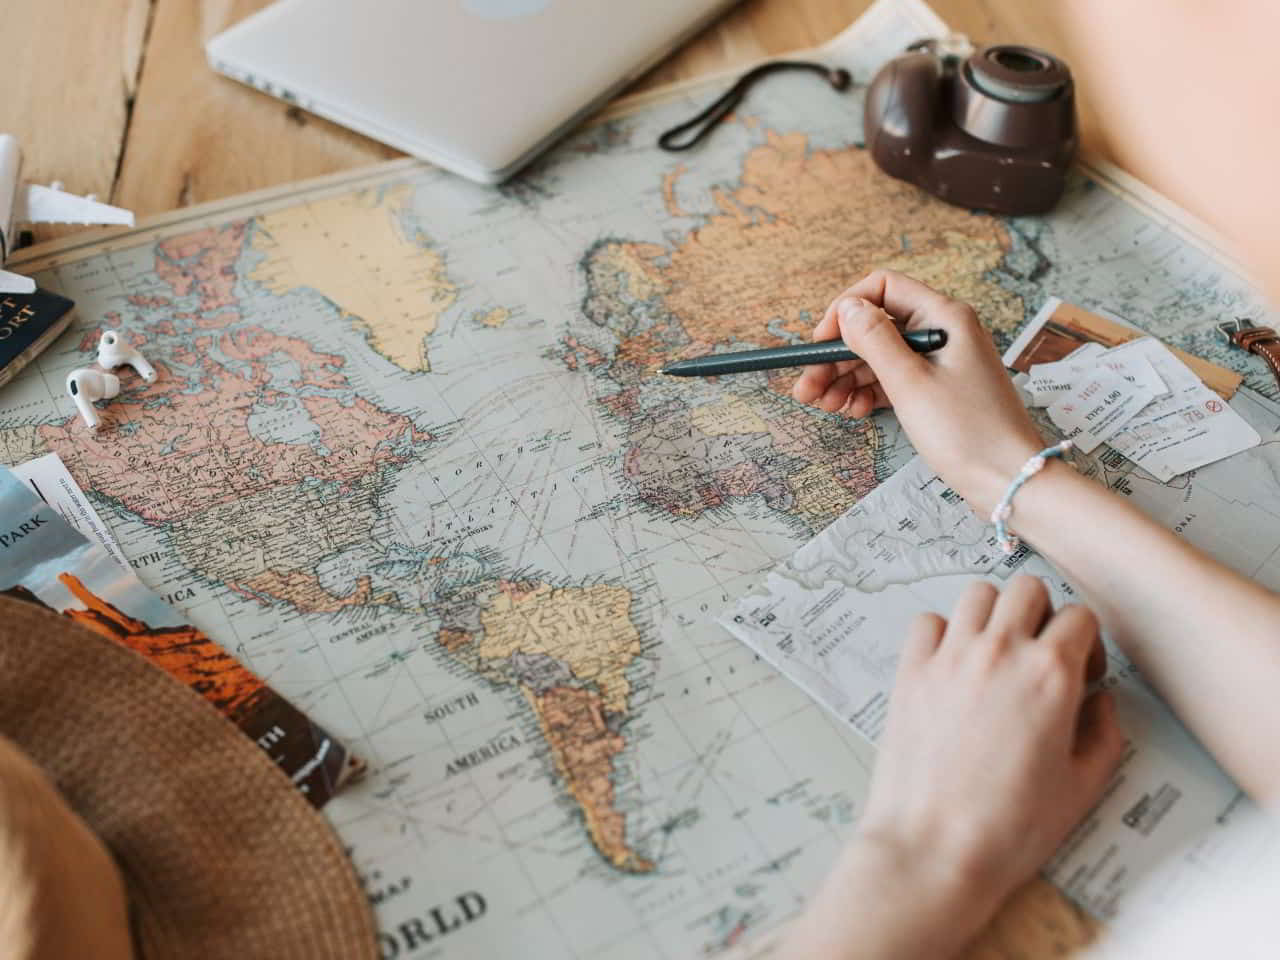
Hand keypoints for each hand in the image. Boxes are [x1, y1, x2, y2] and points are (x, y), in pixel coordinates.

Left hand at [785, 578, 1123, 958]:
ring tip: (995, 654)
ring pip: (977, 593)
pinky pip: (928, 621)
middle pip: (1028, 588)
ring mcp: (950, 657)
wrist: (935, 849)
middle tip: (1038, 654)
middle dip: (1041, 614)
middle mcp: (1001, 653)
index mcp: (1051, 675)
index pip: (1080, 616)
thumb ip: (1104, 732)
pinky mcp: (910, 671)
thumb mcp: (1084, 787)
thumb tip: (1101, 702)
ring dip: (993, 614)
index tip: (1080, 673)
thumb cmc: (1008, 828)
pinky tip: (951, 666)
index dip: (1086, 643)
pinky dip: (941, 633)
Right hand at [792, 270, 1044, 513]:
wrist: (1009, 479)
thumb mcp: (910, 383)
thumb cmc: (968, 431)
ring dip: (847, 378)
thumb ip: (875, 340)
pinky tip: (853, 410)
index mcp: (944, 317)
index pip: (883, 288)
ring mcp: (941, 363)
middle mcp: (943, 332)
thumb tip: (847, 308)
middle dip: (838, 355)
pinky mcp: (938, 390)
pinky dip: (869, 392)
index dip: (846, 310)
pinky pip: (893, 380)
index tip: (821, 342)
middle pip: (876, 327)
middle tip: (807, 386)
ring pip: (880, 357)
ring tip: (823, 405)